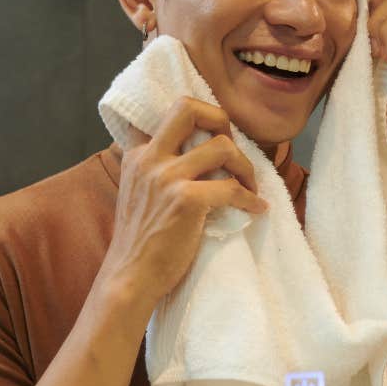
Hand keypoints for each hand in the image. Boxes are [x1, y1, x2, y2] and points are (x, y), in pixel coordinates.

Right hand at [91, 98, 267, 319]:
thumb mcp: (136, 194)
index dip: (193, 116)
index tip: (212, 131)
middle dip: (220, 118)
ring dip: (245, 166)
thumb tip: (187, 158)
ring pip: (222, 146)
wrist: (130, 277)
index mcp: (137, 156)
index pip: (161, 114)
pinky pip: (232, 187)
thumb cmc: (140, 241)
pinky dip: (251, 199)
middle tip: (232, 146)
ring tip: (249, 186)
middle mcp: (149, 159)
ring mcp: (167, 178)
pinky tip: (256, 209)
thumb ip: (153, 171)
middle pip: (188, 108)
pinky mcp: (186, 200)